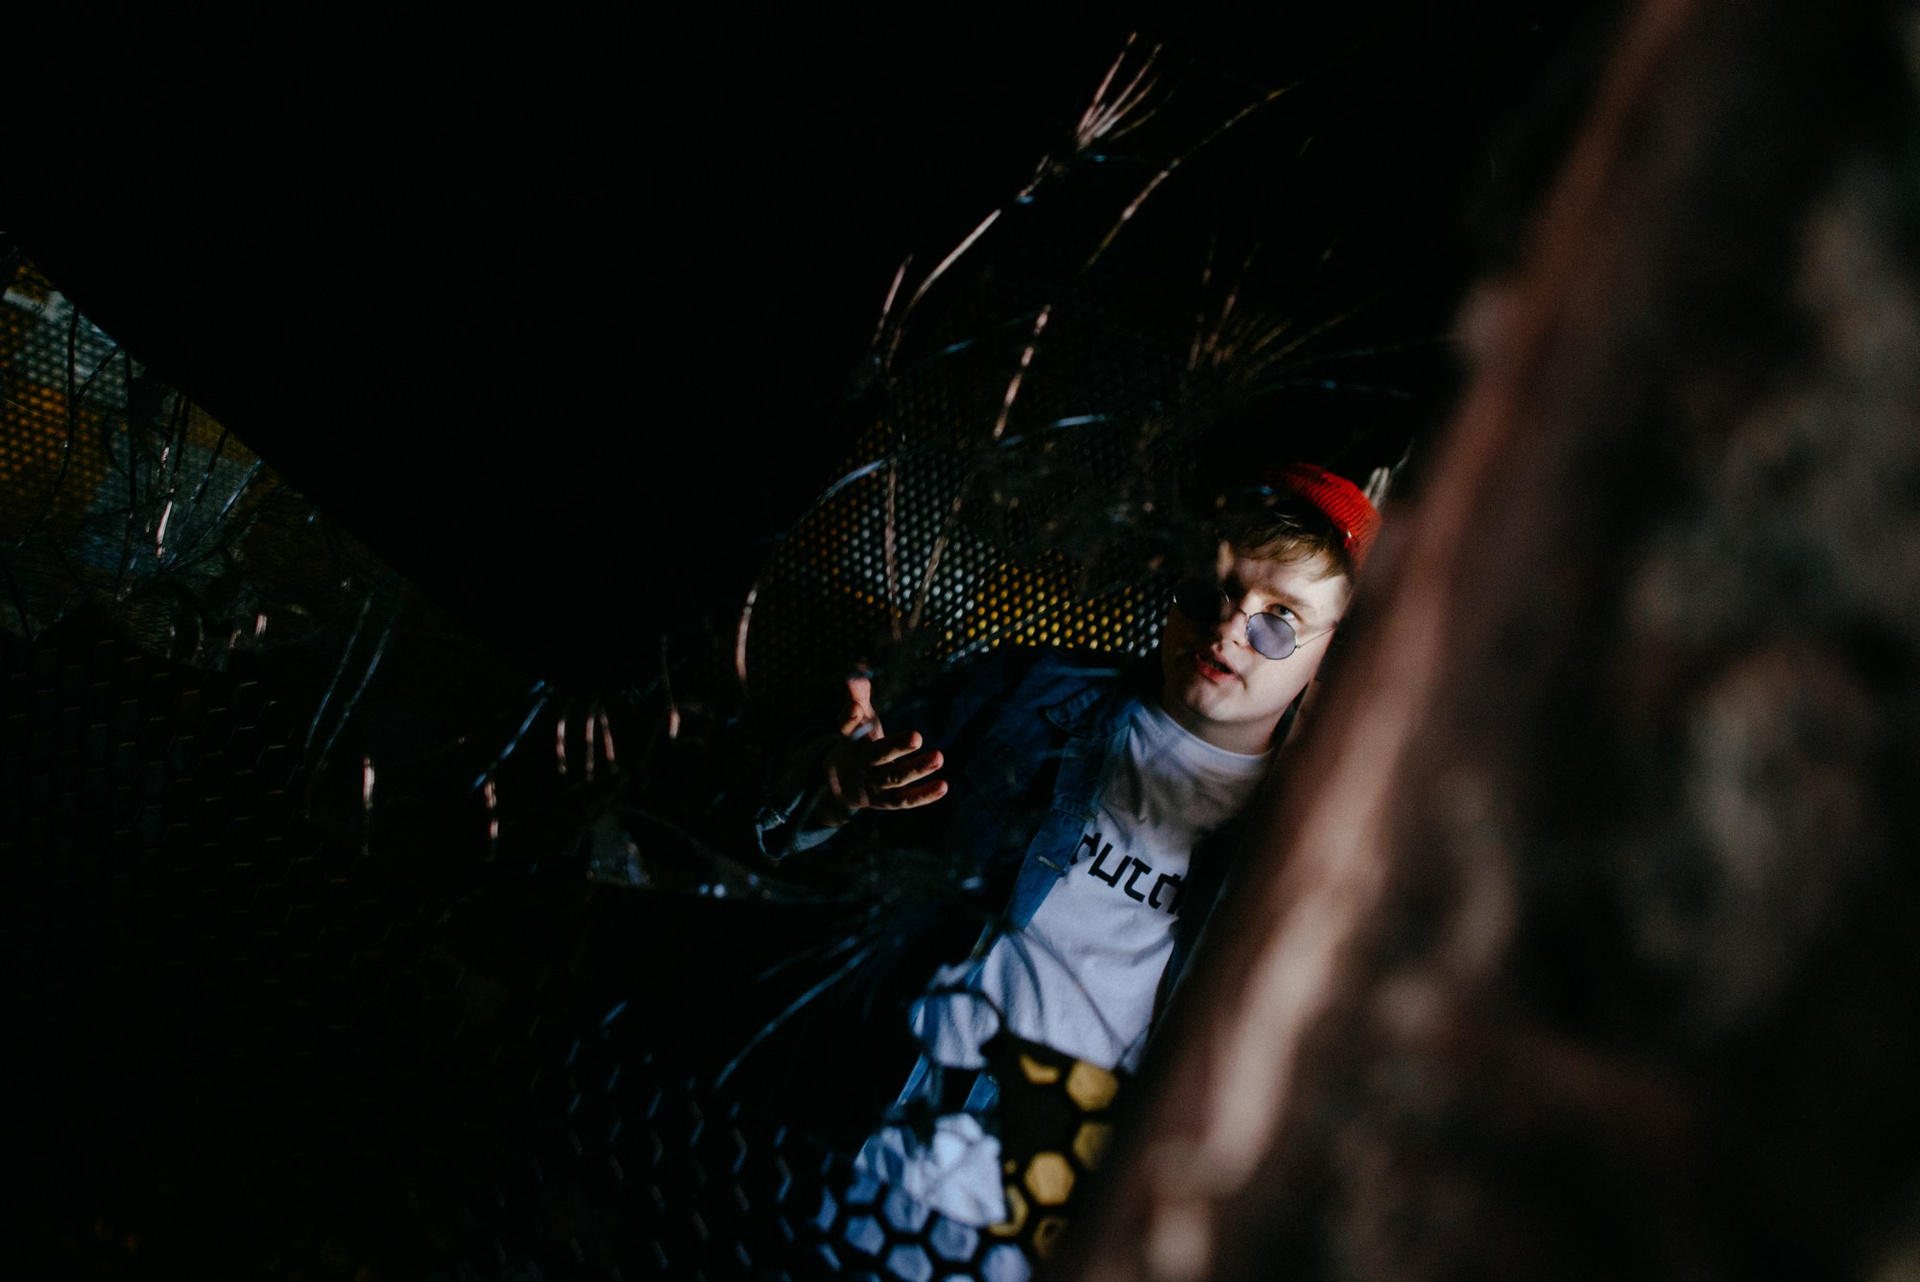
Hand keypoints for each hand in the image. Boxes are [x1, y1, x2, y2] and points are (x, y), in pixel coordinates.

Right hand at [814, 674, 947, 825]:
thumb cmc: (859, 742)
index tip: (855, 706)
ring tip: (939, 757)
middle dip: (896, 746)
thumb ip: (859, 695)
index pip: (847, 728)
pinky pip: (906, 800)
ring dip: (917, 769)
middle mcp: (862, 764)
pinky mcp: (888, 801)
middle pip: (877, 756)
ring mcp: (875, 785)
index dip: (850, 717)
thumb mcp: (858, 719)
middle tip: (917, 736)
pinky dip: (924, 796)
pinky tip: (943, 786)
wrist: (843, 784)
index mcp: (852, 741)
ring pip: (895, 779)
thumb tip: (860, 667)